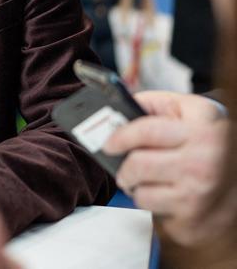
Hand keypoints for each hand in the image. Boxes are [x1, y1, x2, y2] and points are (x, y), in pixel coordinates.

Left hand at [103, 91, 231, 244]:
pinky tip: (160, 193)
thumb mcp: (189, 112)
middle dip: (124, 167)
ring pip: (140, 188)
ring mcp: (199, 187)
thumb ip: (155, 104)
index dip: (120, 136)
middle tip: (124, 167)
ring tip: (145, 179)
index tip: (109, 143)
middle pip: (138, 163)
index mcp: (203, 126)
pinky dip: (147, 199)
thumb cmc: (207, 143)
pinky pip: (149, 205)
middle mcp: (205, 157)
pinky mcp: (192, 213)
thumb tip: (117, 109)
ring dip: (134, 184)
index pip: (147, 130)